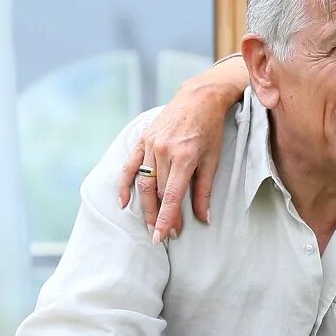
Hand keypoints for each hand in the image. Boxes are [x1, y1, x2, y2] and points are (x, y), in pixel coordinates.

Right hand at [116, 58, 244, 242]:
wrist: (199, 98)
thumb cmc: (210, 130)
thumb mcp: (213, 160)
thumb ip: (205, 191)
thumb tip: (204, 218)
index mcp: (185, 157)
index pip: (172, 196)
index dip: (166, 218)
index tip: (162, 237)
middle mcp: (164, 151)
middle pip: (157, 192)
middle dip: (159, 216)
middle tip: (162, 235)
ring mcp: (151, 144)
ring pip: (144, 182)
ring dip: (145, 206)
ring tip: (149, 224)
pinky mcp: (143, 139)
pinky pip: (130, 165)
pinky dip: (124, 184)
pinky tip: (123, 202)